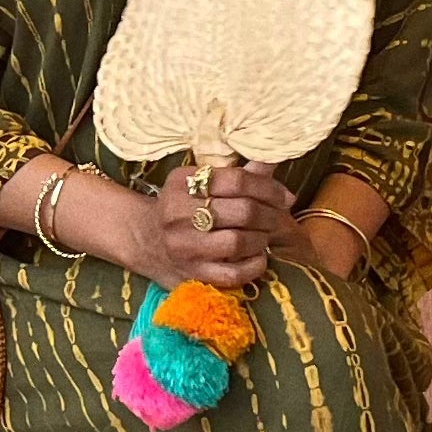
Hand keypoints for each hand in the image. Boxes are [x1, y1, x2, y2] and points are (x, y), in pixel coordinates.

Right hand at [124, 159, 296, 290]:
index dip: (268, 188)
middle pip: (242, 211)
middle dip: (270, 214)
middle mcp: (178, 213)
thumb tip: (273, 157)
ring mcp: (183, 247)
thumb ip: (239, 175)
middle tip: (278, 217)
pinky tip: (257, 257)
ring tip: (264, 236)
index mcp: (182, 183)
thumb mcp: (202, 184)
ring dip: (262, 239)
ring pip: (239, 242)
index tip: (284, 196)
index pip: (237, 180)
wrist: (146, 241)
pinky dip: (254, 265)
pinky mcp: (191, 274)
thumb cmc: (184, 207)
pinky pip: (234, 273)